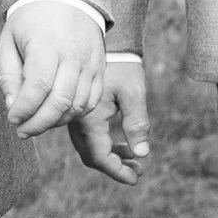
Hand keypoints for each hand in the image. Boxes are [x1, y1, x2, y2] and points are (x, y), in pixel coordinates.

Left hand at [0, 0, 105, 136]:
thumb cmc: (30, 21)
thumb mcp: (8, 40)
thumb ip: (8, 75)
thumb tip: (13, 106)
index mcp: (47, 45)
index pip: (38, 87)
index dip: (24, 109)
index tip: (12, 119)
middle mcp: (73, 55)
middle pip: (59, 101)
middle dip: (38, 124)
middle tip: (22, 131)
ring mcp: (90, 63)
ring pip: (76, 105)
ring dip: (55, 122)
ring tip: (36, 124)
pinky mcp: (101, 70)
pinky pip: (91, 102)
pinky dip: (74, 114)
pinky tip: (57, 115)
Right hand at [69, 53, 151, 185]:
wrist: (102, 39)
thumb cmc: (120, 65)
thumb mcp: (133, 93)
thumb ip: (137, 124)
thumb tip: (143, 154)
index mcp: (89, 119)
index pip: (100, 157)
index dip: (118, 171)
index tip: (137, 178)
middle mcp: (76, 120)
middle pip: (92, 156)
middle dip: (115, 166)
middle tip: (138, 170)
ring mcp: (75, 115)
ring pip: (89, 147)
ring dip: (110, 155)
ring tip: (135, 158)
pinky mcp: (78, 109)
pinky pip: (87, 135)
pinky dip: (104, 143)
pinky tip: (123, 141)